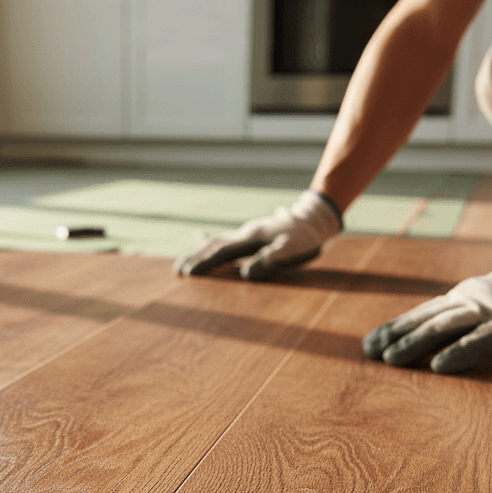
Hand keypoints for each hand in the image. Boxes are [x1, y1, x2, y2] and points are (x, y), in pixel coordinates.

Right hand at [173, 190, 342, 279]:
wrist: (314, 218)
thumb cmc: (305, 237)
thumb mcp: (293, 249)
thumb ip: (270, 259)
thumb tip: (245, 274)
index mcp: (251, 238)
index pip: (222, 252)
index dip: (204, 263)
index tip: (187, 274)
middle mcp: (245, 234)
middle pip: (213, 246)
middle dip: (195, 259)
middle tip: (177, 271)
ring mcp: (247, 234)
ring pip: (217, 243)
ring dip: (200, 254)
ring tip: (184, 264)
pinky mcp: (251, 237)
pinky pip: (225, 243)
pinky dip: (211, 248)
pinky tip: (206, 251)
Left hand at [363, 227, 491, 373]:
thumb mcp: (481, 305)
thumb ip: (455, 318)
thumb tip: (422, 338)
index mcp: (459, 299)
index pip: (419, 314)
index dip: (393, 328)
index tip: (367, 343)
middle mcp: (468, 302)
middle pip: (424, 320)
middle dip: (395, 336)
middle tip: (369, 352)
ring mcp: (489, 312)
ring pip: (444, 327)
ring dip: (415, 343)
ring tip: (391, 359)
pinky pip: (480, 341)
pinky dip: (457, 353)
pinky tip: (437, 366)